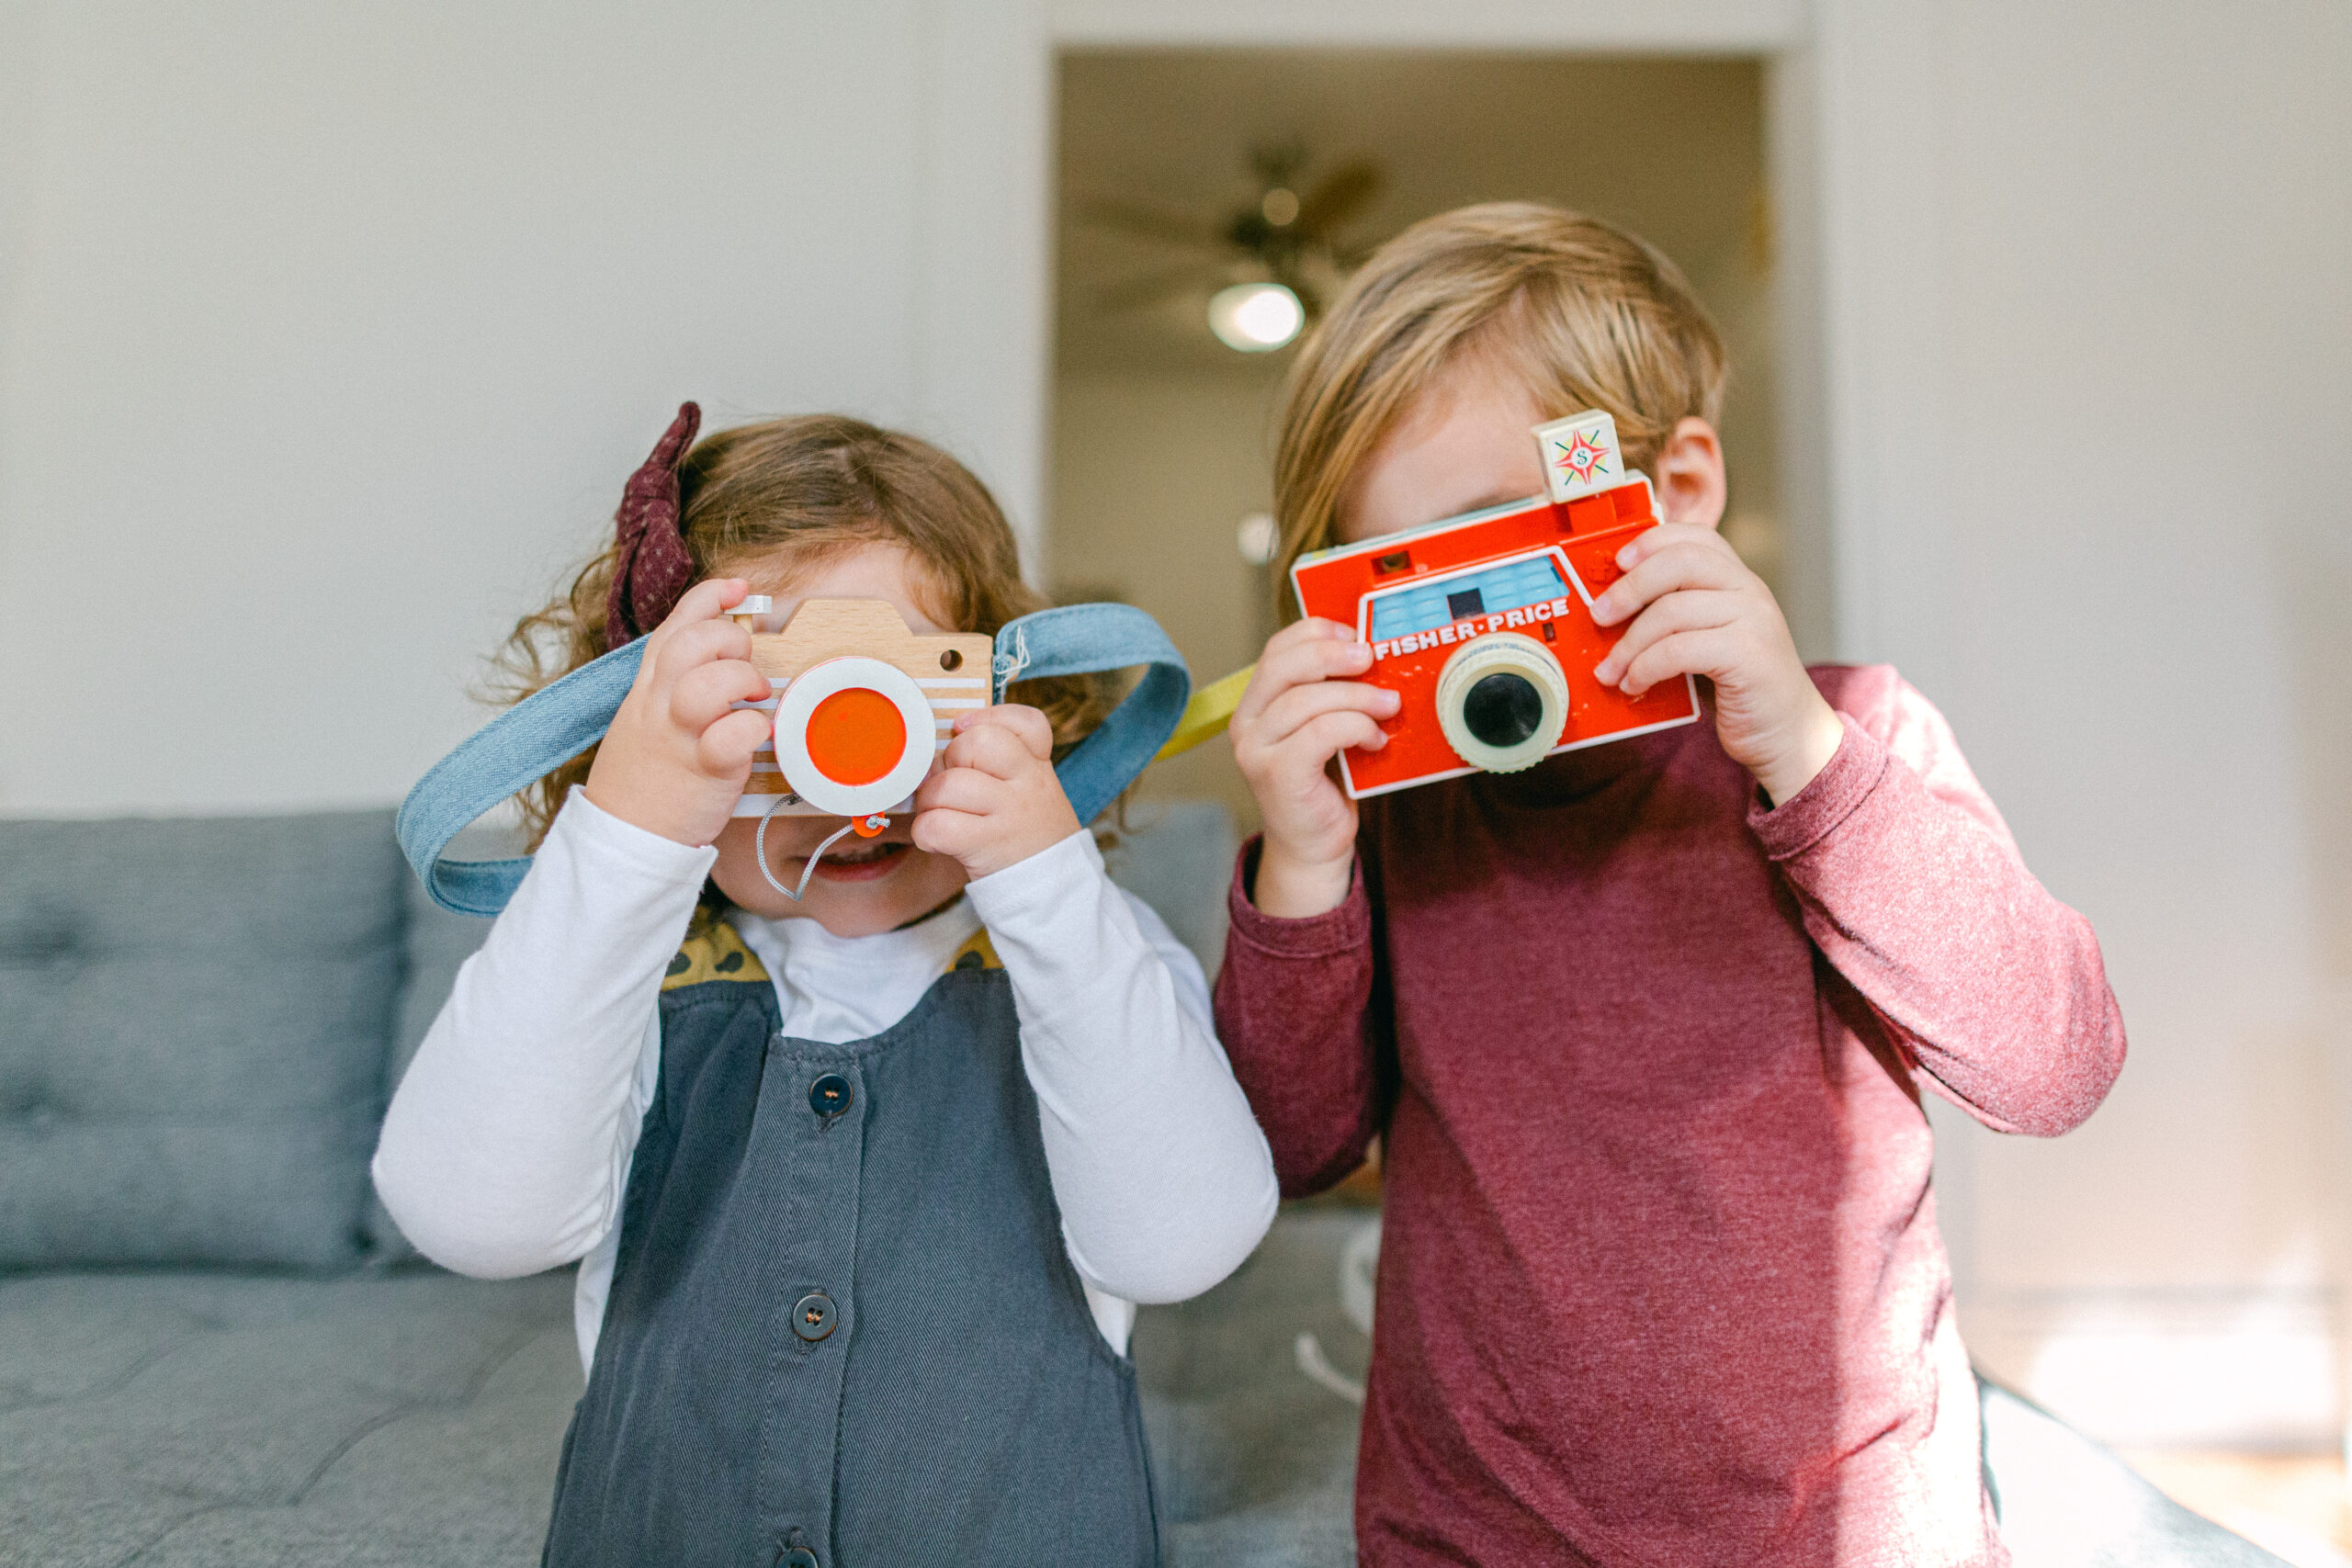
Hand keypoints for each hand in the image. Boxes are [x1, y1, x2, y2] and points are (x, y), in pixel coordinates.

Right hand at [583, 579, 773, 845]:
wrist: (623, 837)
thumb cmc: (645, 779)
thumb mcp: (645, 719)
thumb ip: (672, 686)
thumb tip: (714, 657)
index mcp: (646, 689)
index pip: (674, 626)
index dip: (709, 598)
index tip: (740, 589)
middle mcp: (658, 705)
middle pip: (688, 643)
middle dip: (728, 639)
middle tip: (744, 664)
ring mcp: (679, 737)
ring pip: (706, 682)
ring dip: (741, 680)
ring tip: (752, 698)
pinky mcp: (703, 771)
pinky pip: (730, 736)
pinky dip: (752, 728)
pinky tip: (756, 734)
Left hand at [911, 705, 1081, 879]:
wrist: (1054, 892)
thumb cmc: (1027, 838)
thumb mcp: (1033, 792)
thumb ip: (1000, 764)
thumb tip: (942, 743)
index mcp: (1038, 767)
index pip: (1028, 722)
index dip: (989, 717)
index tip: (964, 729)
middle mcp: (1029, 784)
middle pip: (976, 743)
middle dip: (948, 761)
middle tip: (949, 785)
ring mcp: (1010, 814)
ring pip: (950, 784)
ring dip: (929, 800)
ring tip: (937, 814)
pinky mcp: (988, 845)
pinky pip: (938, 824)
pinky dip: (925, 831)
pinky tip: (934, 839)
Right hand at [1228, 618, 1400, 917]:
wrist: (1313, 845)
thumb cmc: (1325, 784)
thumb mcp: (1325, 728)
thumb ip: (1333, 694)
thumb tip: (1374, 654)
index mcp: (1256, 704)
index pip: (1277, 650)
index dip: (1317, 632)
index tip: (1356, 634)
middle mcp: (1247, 724)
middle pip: (1284, 666)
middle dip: (1333, 654)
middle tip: (1372, 658)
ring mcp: (1257, 751)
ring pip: (1305, 700)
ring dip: (1356, 696)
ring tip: (1388, 706)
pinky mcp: (1277, 775)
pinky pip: (1320, 733)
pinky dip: (1355, 727)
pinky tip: (1374, 739)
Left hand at [1588, 524, 1843, 805]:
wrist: (1787, 733)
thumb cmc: (1739, 686)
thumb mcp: (1708, 638)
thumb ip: (1678, 615)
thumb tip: (1612, 607)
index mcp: (1739, 579)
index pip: (1696, 536)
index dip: (1652, 541)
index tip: (1618, 561)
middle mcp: (1750, 591)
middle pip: (1679, 563)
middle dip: (1629, 588)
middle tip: (1599, 617)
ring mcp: (1753, 620)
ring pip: (1672, 610)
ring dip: (1629, 643)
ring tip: (1610, 670)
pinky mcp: (1748, 656)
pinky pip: (1679, 650)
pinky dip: (1646, 667)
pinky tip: (1635, 684)